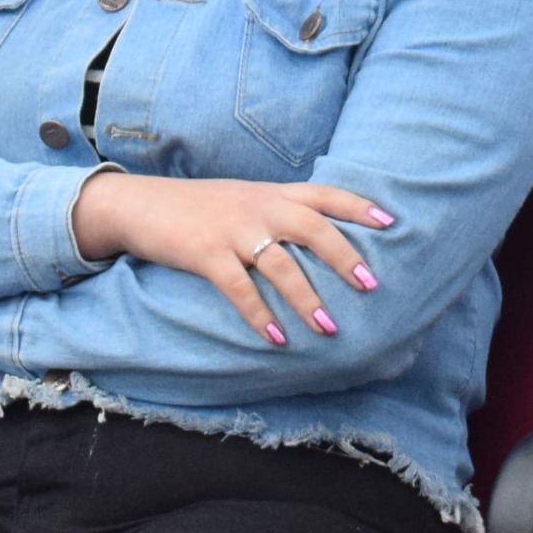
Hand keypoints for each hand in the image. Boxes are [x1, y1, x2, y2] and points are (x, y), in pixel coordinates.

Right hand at [71, 171, 393, 347]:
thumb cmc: (199, 207)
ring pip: (280, 264)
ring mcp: (232, 230)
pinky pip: (239, 288)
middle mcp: (258, 207)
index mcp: (271, 194)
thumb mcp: (243, 199)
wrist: (140, 204)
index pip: (324, 193)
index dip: (359, 206)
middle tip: (370, 284)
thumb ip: (277, 211)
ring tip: (328, 327)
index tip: (391, 221)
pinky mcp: (204, 253)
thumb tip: (316, 237)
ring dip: (307, 297)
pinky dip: (260, 315)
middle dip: (343, 256)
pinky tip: (278, 338)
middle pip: (312, 227)